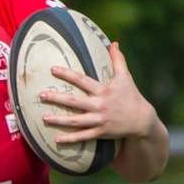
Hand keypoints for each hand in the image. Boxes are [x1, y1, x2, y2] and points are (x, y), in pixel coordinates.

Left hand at [39, 43, 159, 144]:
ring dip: (59, 120)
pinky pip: (83, 137)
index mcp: (103, 90)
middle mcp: (100, 105)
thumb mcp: (125, 77)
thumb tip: (114, 43)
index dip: (67, 74)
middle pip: (74, 101)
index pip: (82, 80)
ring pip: (76, 121)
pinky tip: (56, 140)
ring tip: (44, 117)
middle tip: (41, 95)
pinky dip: (70, 139)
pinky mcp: (101, 133)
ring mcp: (100, 120)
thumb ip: (118, 60)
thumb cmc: (131, 96)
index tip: (52, 69)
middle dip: (57, 98)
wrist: (142, 120)